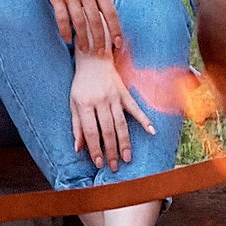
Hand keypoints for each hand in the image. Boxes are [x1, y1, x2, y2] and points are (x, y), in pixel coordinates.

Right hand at [31, 0, 121, 54]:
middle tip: (100, 53)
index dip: (115, 29)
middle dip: (100, 40)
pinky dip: (65, 30)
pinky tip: (68, 40)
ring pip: (79, 22)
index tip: (118, 44)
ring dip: (83, 39)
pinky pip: (62, 17)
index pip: (110, 12)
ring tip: (85, 50)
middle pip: (96, 21)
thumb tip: (107, 14)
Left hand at [70, 53, 158, 173]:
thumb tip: (78, 148)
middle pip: (108, 131)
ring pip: (121, 124)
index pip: (91, 132)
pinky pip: (136, 108)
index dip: (95, 149)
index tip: (98, 163)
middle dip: (111, 151)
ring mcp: (114, 97)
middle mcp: (100, 101)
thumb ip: (76, 126)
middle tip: (115, 166)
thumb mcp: (73, 103)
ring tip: (127, 158)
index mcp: (85, 105)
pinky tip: (152, 131)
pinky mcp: (124, 93)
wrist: (93, 59)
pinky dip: (144, 120)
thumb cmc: (81, 85)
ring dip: (125, 143)